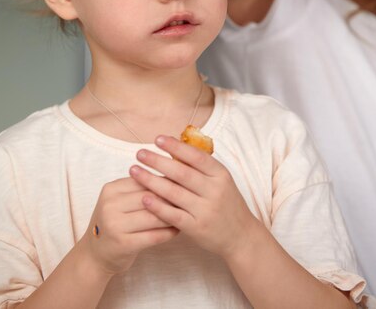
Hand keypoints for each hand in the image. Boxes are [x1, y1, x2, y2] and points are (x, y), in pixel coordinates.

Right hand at [81, 176, 178, 275]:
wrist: (95, 255)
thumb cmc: (115, 223)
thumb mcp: (120, 201)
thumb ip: (139, 189)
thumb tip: (171, 174)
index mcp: (111, 189)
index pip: (143, 180)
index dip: (165, 181)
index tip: (183, 181)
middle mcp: (110, 205)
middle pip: (149, 197)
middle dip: (171, 198)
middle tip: (190, 197)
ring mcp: (115, 225)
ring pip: (153, 216)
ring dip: (173, 216)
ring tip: (187, 213)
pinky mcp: (122, 244)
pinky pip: (152, 236)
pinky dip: (168, 233)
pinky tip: (178, 230)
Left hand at [129, 136, 258, 259]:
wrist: (241, 236)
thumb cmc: (226, 203)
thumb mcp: (221, 180)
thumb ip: (201, 166)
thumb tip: (175, 145)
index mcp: (220, 174)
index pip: (196, 156)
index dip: (176, 147)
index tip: (158, 139)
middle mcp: (214, 191)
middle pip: (182, 172)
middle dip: (158, 161)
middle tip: (140, 153)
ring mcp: (206, 210)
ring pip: (174, 192)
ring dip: (151, 180)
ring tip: (134, 171)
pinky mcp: (197, 229)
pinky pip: (173, 215)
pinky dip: (157, 206)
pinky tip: (144, 197)